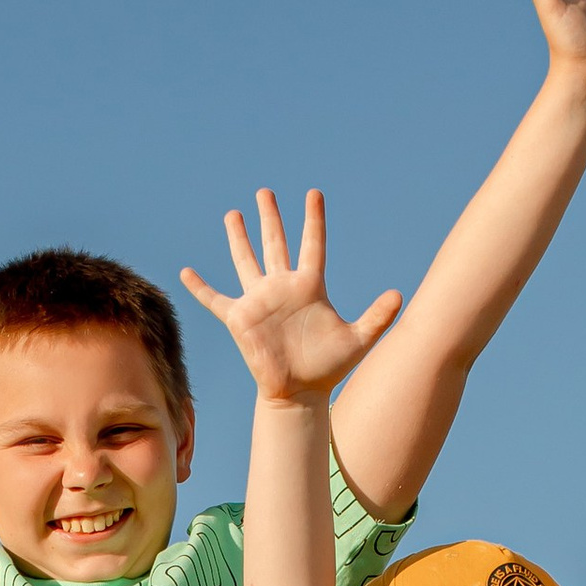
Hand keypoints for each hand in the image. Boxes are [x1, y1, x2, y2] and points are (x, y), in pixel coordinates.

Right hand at [179, 190, 401, 403]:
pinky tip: (186, 272)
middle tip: (265, 192)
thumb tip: (399, 295)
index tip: (314, 193)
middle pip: (275, 243)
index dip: (314, 219)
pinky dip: (199, 287)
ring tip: (233, 213)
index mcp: (309, 286)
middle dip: (270, 218)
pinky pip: (215, 300)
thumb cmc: (328, 368)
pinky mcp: (240, 319)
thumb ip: (378, 316)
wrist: (299, 392)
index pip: (312, 244)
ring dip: (239, 237)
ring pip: (246, 261)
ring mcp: (259, 301)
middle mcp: (282, 287)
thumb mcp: (358, 339)